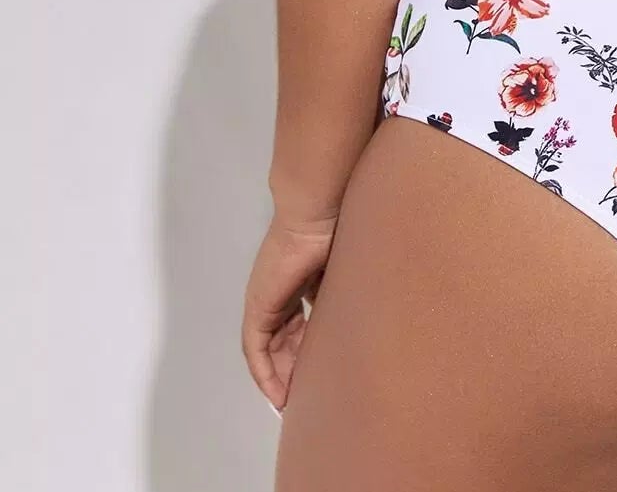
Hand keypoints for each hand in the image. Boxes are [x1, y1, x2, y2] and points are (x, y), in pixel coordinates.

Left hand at [241, 208, 337, 413]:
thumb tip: (355, 315)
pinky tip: (277, 394)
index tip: (318, 374)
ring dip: (279, 377)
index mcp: (298, 285)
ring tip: (294, 402)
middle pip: (281, 342)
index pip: (297, 327)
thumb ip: (338, 293)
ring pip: (268, 350)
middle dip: (293, 370)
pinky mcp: (258, 309)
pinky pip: (256, 351)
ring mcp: (264, 302)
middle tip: (307, 397)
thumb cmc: (334, 234)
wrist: (315, 217)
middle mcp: (277, 295)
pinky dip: (265, 374)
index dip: (304, 352)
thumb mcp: (339, 272)